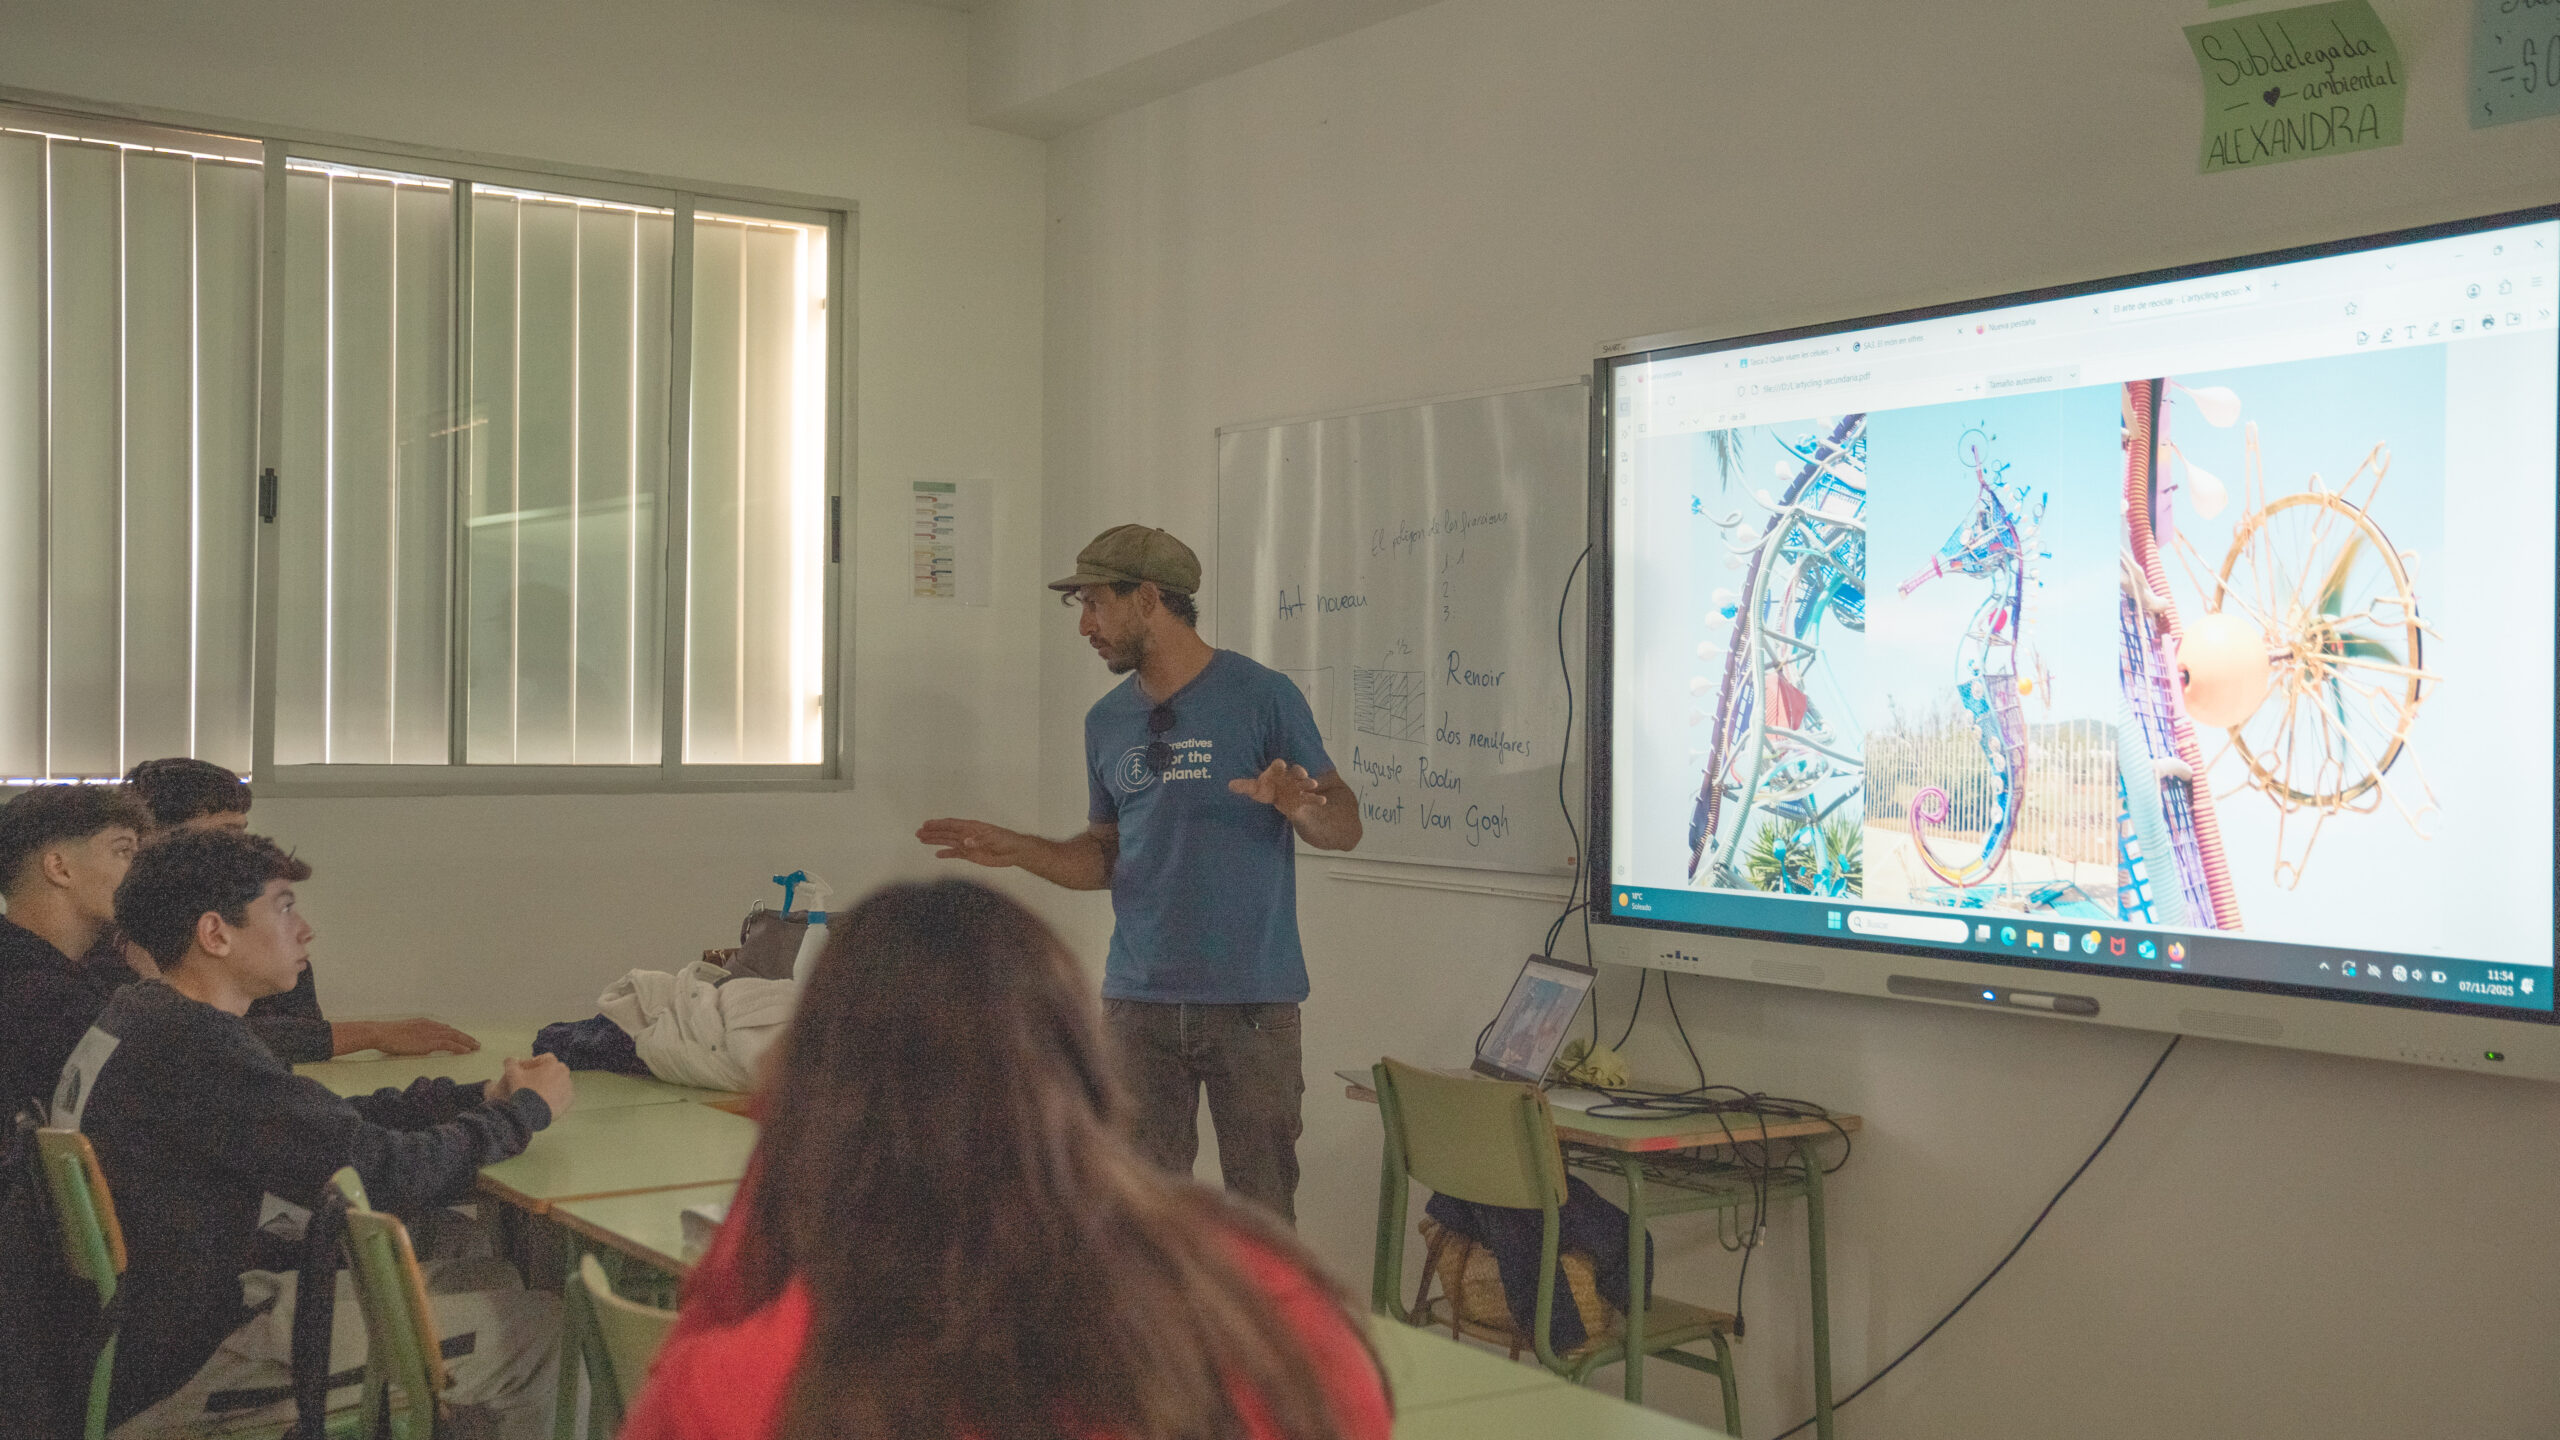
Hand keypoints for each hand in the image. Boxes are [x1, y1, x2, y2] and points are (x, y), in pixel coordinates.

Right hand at [370, 1019, 481, 1056]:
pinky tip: (466, 1051)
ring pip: (454, 1036)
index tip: (463, 1038)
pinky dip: (459, 1047)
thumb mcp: (403, 1033)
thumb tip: (419, 1043)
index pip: (444, 1028)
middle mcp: (430, 1026)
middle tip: (475, 1043)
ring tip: (476, 1047)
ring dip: (467, 1042)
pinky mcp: (428, 1041)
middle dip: (465, 1037)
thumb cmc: (387, 1036)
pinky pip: (448, 1044)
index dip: (455, 1034)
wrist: (381, 1033)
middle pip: (453, 1031)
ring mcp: (430, 1033)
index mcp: (424, 1023)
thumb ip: (413, 1036)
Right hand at [492, 1055, 574, 1119]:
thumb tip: (509, 1060)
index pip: (545, 1058)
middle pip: (553, 1070)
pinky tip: (544, 1101)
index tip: (526, 1070)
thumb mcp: (512, 1074)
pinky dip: (555, 1097)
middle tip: (531, 1082)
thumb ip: (511, 1063)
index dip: (534, 1063)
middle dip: (543, 1074)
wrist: (532, 1113)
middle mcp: (564, 1072)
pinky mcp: (570, 1099)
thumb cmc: (522, 1090)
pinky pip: (562, 1095)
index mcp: (552, 1063)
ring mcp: (568, 1086)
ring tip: (537, 1093)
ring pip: (558, 1082)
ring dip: (550, 1085)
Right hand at [916, 818, 1035, 867]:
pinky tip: (937, 855)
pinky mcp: (971, 855)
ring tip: (922, 840)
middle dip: (932, 832)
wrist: (1014, 852)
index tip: (926, 824)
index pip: (951, 824)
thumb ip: (978, 841)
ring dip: (935, 841)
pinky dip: (946, 854)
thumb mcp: (993, 839)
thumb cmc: (1005, 840)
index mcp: (971, 827)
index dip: (938, 824)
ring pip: (948, 842)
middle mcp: (967, 834)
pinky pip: (955, 854)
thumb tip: (965, 842)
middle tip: (918, 832)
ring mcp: (968, 844)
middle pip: (946, 833)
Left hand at [1229, 760, 1326, 822]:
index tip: (1280, 764)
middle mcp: (1290, 777)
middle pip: (1295, 771)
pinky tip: (1323, 800)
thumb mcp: (1255, 789)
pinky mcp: (1303, 798)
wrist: (1278, 797)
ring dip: (1309, 783)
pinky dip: (1317, 799)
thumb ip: (1244, 786)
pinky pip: (1311, 797)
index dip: (1279, 765)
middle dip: (1299, 772)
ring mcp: (1298, 787)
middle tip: (1302, 772)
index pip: (1278, 766)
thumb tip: (1229, 785)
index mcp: (1277, 772)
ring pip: (1305, 783)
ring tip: (1314, 784)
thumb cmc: (1266, 789)